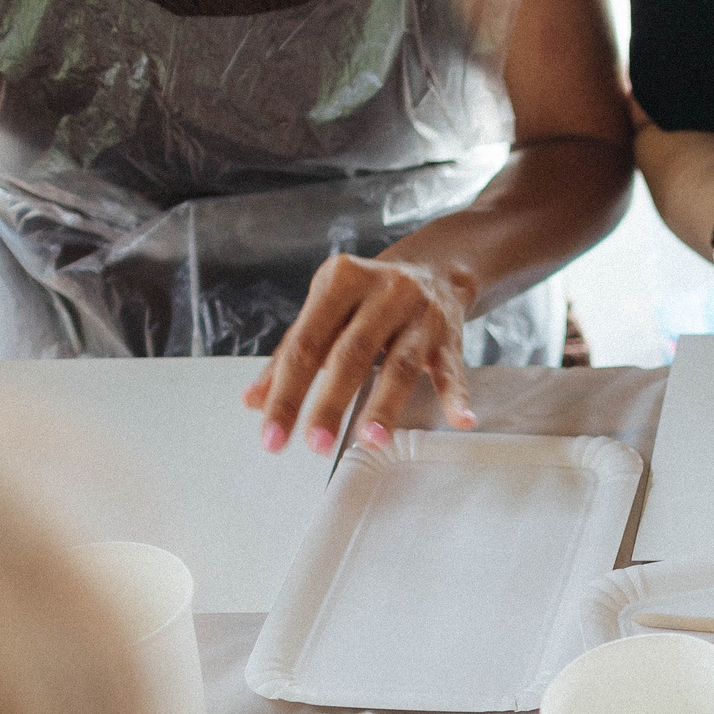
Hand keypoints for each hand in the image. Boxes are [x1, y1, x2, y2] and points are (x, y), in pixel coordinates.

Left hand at [246, 253, 477, 454]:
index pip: (305, 344)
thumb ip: (290, 354)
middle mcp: (381, 293)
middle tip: (315, 444)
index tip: (274, 434)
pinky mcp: (450, 336)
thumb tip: (254, 400)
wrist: (434, 268)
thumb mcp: (326, 310)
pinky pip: (452, 368)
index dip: (287, 392)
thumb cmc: (368, 296)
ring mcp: (419, 314)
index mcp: (339, 281)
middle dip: (331, 402)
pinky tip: (460, 420)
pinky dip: (456, 396)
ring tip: (370, 439)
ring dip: (385, 404)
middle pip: (351, 354)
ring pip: (400, 364)